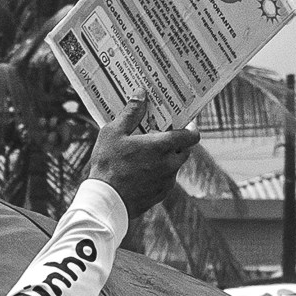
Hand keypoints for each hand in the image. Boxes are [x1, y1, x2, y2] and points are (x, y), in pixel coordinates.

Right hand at [85, 102, 202, 221]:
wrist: (104, 201)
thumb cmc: (107, 165)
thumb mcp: (114, 133)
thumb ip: (131, 113)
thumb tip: (141, 94)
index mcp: (162, 146)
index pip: (192, 136)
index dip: (191, 128)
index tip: (184, 123)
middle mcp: (169, 165)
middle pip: (184, 151)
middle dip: (176, 143)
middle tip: (160, 137)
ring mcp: (166, 182)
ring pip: (174, 166)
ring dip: (166, 159)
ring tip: (146, 155)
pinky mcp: (159, 196)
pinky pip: (165, 181)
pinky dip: (158, 175)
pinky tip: (141, 173)